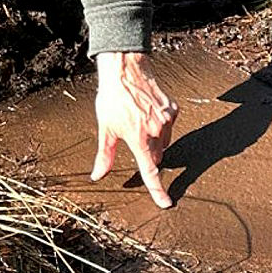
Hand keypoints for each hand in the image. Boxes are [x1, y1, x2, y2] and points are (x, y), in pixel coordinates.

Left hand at [90, 51, 178, 207]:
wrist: (126, 69)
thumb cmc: (113, 98)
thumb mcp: (105, 128)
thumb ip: (105, 155)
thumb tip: (98, 175)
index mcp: (140, 139)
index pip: (150, 171)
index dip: (158, 190)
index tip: (166, 203)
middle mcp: (157, 131)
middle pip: (156, 156)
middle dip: (146, 155)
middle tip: (132, 139)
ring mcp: (167, 119)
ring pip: (164, 142)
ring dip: (154, 141)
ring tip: (138, 122)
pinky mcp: (173, 109)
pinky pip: (169, 127)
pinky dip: (161, 126)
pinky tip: (147, 114)